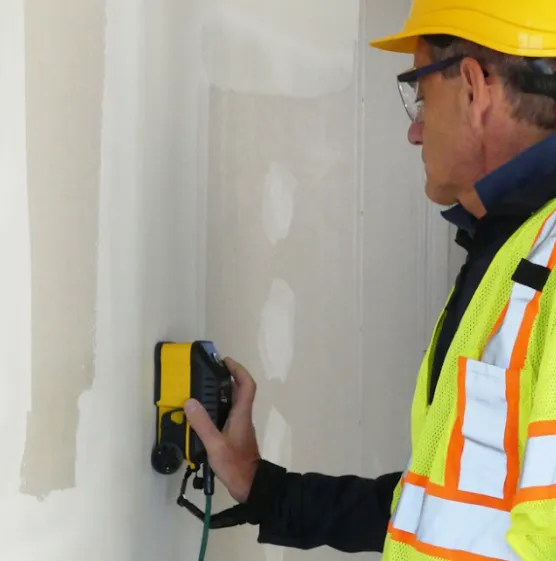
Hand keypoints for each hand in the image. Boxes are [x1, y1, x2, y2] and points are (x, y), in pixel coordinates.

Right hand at [184, 357, 260, 502]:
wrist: (249, 486)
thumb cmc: (235, 464)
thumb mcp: (215, 444)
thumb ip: (202, 424)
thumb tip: (190, 401)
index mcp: (241, 414)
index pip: (247, 385)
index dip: (238, 370)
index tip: (225, 362)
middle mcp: (242, 416)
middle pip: (240, 390)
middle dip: (227, 378)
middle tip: (209, 373)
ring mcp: (240, 426)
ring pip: (234, 402)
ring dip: (222, 392)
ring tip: (202, 390)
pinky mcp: (235, 435)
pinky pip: (228, 414)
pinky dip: (218, 408)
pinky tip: (203, 414)